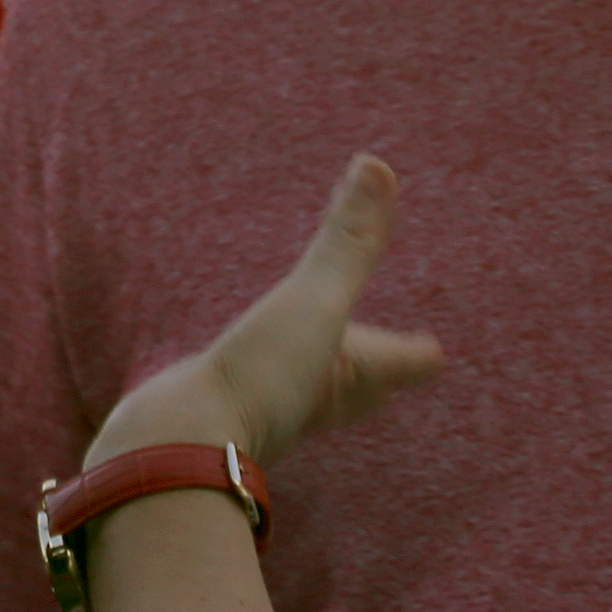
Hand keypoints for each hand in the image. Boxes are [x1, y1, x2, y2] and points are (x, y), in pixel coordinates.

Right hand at [95, 156, 447, 470]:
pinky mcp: (224, 417)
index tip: (432, 350)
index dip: (419, 354)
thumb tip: (376, 164)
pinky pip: (254, 399)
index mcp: (355, 376)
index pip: (408, 363)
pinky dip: (260, 387)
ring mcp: (270, 414)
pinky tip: (236, 384)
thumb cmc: (261, 379)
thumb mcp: (313, 300)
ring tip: (314, 365)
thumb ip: (348, 240)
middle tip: (389, 359)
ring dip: (320, 381)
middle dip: (375, 372)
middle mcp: (320, 401)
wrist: (180, 447)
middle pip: (362, 389)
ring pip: (309, 396)